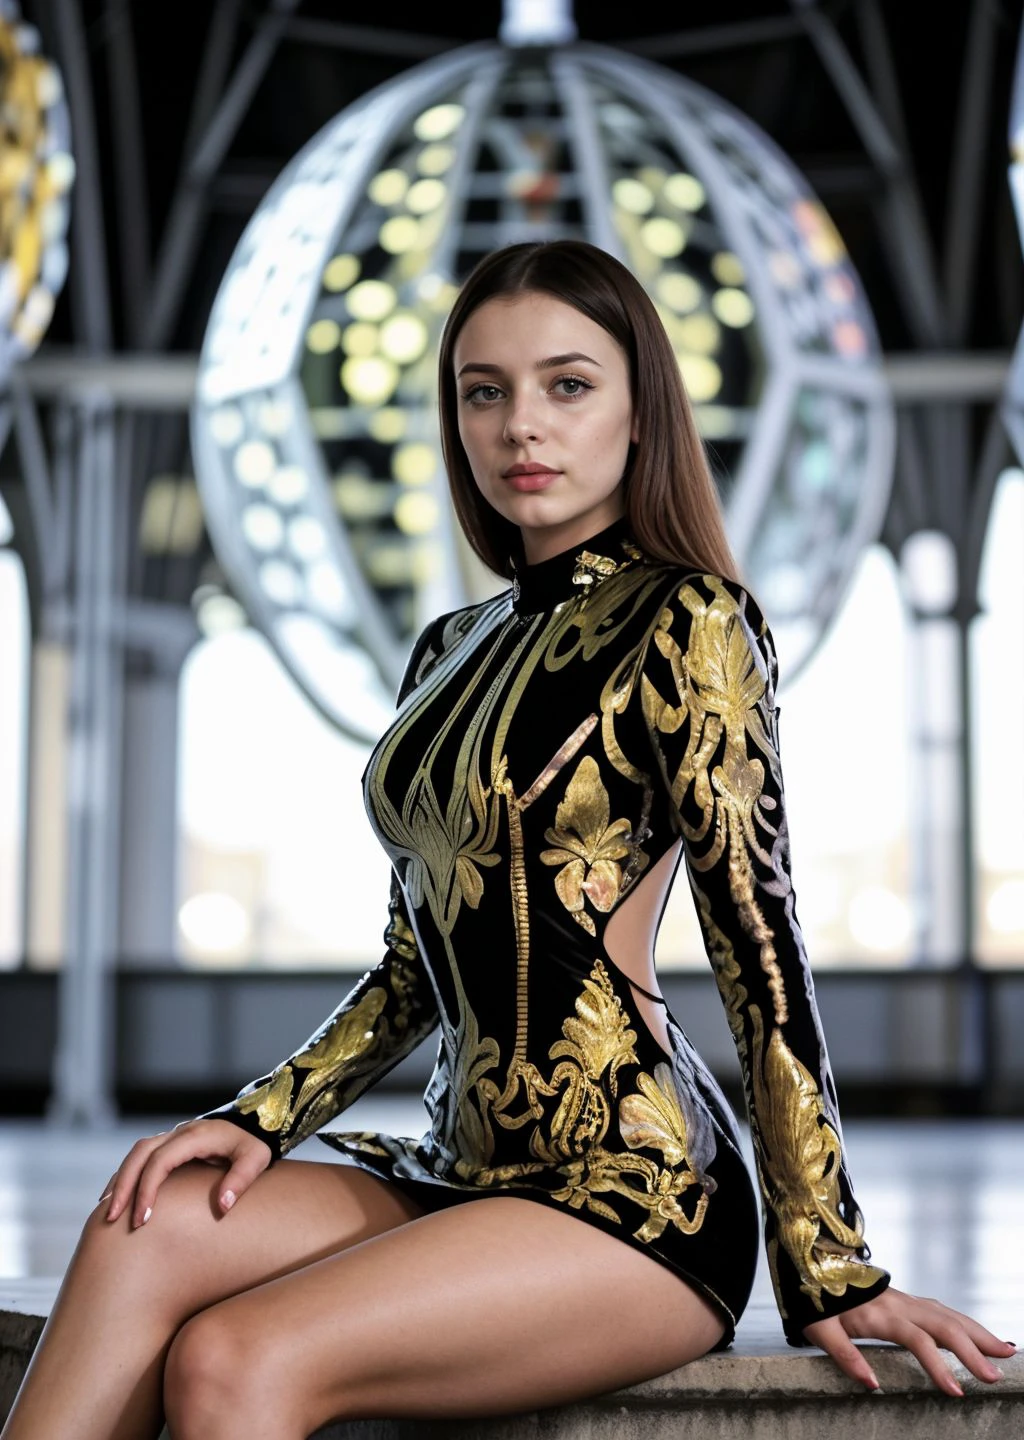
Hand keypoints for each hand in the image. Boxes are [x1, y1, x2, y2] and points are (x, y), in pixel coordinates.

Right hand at [97, 1119, 272, 1228]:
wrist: (257, 1121)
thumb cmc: (256, 1143)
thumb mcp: (257, 1158)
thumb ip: (240, 1179)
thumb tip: (223, 1206)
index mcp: (196, 1135)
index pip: (161, 1161)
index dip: (148, 1189)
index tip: (142, 1219)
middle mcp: (180, 1132)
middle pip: (140, 1154)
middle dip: (124, 1186)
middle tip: (112, 1218)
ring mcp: (174, 1136)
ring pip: (136, 1153)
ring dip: (121, 1180)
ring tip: (108, 1212)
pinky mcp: (172, 1144)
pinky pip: (142, 1156)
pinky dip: (128, 1175)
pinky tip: (119, 1197)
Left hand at [803, 1287, 1015, 1395]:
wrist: (813, 1264)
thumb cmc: (815, 1301)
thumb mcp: (821, 1330)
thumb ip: (846, 1356)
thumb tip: (873, 1384)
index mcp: (879, 1313)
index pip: (917, 1339)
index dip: (937, 1365)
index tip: (956, 1392)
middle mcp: (899, 1303)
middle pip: (944, 1324)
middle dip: (974, 1349)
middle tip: (996, 1376)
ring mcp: (906, 1299)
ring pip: (949, 1314)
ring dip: (978, 1333)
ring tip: (1006, 1351)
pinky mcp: (908, 1301)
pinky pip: (943, 1311)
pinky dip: (966, 1322)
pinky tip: (981, 1334)